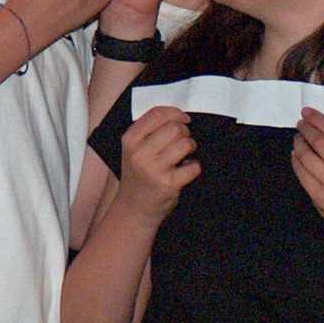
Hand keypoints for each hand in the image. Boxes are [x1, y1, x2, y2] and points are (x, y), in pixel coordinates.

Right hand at [115, 106, 199, 221]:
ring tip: (184, 156)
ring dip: (190, 148)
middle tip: (182, 142)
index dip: (176, 113)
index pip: (157, 114)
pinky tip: (184, 172)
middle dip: (184, 132)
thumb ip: (149, 131)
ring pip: (185, 144)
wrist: (133, 209)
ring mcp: (153, 169)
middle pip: (174, 127)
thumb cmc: (138, 176)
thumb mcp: (133, 150)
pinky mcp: (168, 184)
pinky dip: (194, 167)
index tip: (184, 119)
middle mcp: (139, 153)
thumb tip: (179, 116)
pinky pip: (193, 166)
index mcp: (130, 140)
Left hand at [292, 108, 323, 235]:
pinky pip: (301, 172)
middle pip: (320, 142)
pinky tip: (296, 154)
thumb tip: (320, 125)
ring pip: (307, 156)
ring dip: (298, 144)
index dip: (319, 120)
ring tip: (297, 138)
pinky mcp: (319, 196)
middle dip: (306, 129)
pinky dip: (296, 160)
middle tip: (299, 123)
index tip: (307, 112)